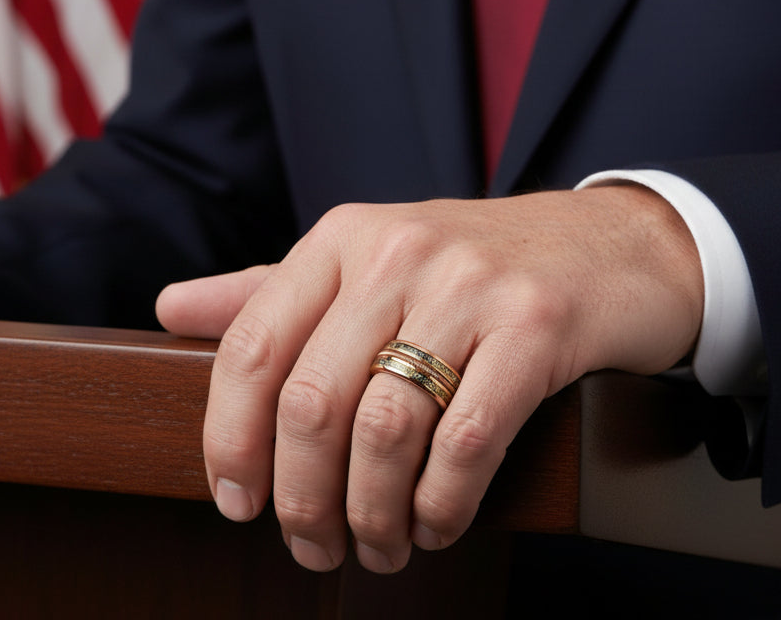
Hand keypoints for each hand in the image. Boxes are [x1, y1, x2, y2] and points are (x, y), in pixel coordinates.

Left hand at [156, 185, 701, 573]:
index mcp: (344, 236)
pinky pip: (467, 442)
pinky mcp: (537, 326)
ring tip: (376, 544)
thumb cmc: (475, 265)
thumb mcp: (368, 260)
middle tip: (312, 545)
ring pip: (385, 430)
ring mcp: (472, 286)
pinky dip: (441, 506)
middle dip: (301, 499)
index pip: (254, 346)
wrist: (609, 245)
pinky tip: (435, 524)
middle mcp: (399, 251)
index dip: (230, 439)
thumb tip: (171, 307)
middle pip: (313, 402)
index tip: (235, 502)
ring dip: (370, 514)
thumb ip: (272, 290)